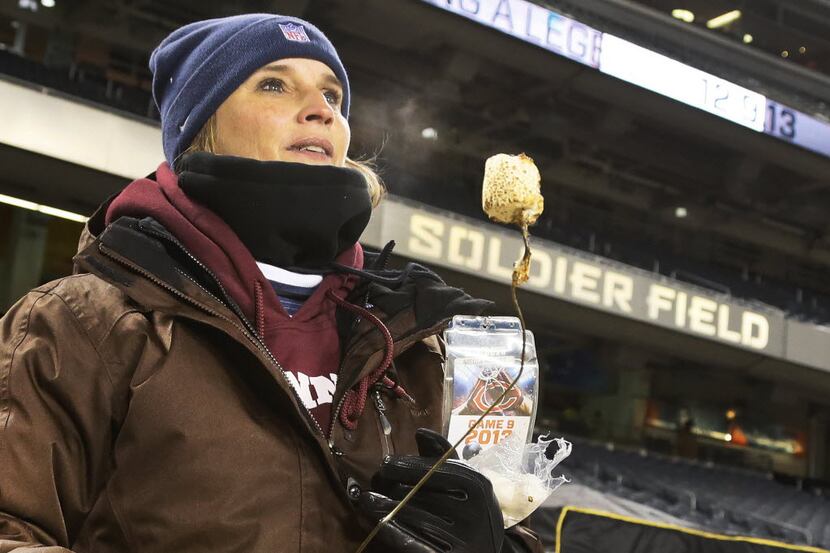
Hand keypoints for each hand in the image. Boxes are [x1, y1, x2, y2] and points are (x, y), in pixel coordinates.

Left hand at [356, 428, 504, 552]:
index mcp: (475, 484)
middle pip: (419, 492)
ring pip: (411, 516)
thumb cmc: (471, 507)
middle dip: (391, 485)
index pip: (433, 470)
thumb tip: (420, 433)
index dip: (405, 466)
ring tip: (366, 500)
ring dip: (383, 507)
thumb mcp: (465, 480)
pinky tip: (378, 522)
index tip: (386, 464)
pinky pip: (412, 543)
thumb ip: (442, 456)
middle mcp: (471, 510)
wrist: (487, 549)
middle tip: (376, 483)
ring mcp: (461, 538)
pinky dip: (392, 531)